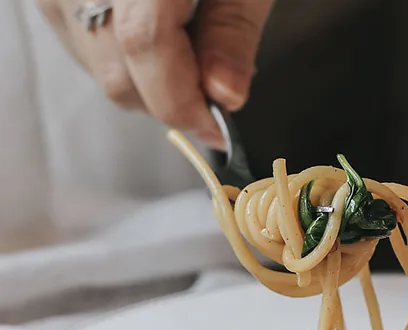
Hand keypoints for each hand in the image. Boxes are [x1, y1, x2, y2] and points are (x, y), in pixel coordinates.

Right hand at [38, 0, 272, 147]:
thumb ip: (233, 31)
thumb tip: (225, 98)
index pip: (144, 43)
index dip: (184, 101)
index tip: (218, 130)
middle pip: (118, 71)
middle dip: (171, 99)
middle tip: (210, 89)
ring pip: (99, 69)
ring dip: (148, 83)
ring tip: (184, 47)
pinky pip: (83, 49)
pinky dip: (121, 59)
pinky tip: (151, 33)